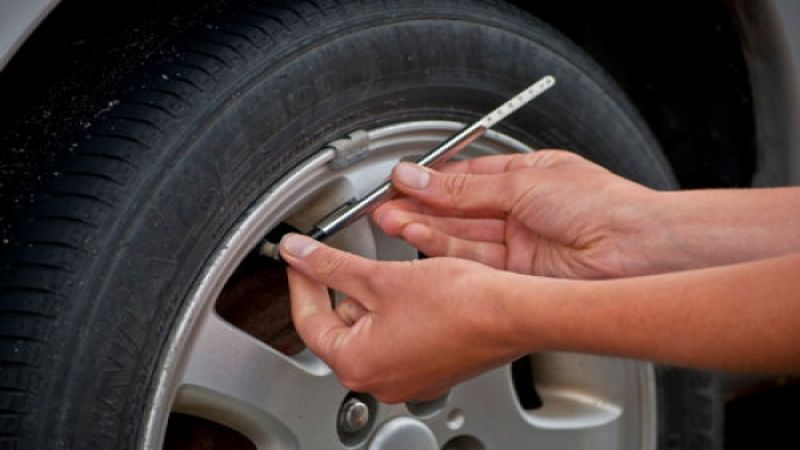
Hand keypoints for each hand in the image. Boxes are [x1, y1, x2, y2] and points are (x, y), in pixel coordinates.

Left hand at [280, 234, 527, 402]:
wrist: (514, 315)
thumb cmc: (460, 304)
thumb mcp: (382, 277)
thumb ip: (330, 265)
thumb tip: (299, 254)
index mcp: (358, 364)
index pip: (309, 321)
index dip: (302, 282)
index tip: (301, 259)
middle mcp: (380, 381)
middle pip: (340, 329)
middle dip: (341, 291)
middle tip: (344, 258)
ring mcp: (408, 379)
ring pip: (372, 332)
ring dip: (372, 300)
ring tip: (389, 271)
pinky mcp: (431, 369)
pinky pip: (399, 339)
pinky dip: (398, 313)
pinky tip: (414, 291)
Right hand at [373, 150, 662, 278]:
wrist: (636, 250)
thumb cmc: (601, 206)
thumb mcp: (522, 183)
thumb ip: (464, 189)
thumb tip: (422, 178)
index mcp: (528, 177)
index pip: (468, 177)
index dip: (432, 180)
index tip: (401, 181)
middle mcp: (521, 211)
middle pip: (460, 209)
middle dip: (420, 207)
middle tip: (385, 205)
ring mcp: (519, 245)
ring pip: (461, 237)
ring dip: (424, 229)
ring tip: (391, 221)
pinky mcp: (517, 276)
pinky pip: (471, 260)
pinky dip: (443, 249)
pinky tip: (419, 238)